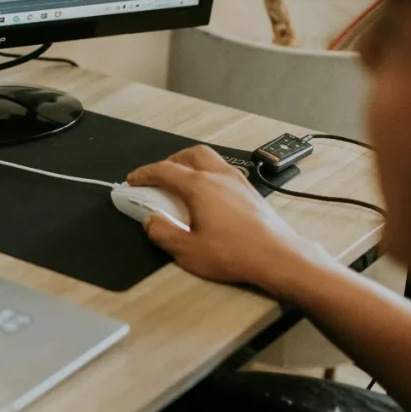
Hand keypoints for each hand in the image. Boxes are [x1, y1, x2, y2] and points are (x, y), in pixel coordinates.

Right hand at [127, 146, 329, 292]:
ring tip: (181, 183)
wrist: (276, 257)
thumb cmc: (236, 253)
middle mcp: (220, 177)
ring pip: (210, 159)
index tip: (134, 180)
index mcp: (200, 187)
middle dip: (170, 162)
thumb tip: (151, 221)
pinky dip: (208, 174)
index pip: (165, 171)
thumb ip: (162, 232)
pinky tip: (207, 194)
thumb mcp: (187, 250)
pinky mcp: (250, 191)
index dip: (145, 174)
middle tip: (158, 177)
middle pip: (190, 155)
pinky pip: (224, 171)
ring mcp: (238, 181)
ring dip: (191, 165)